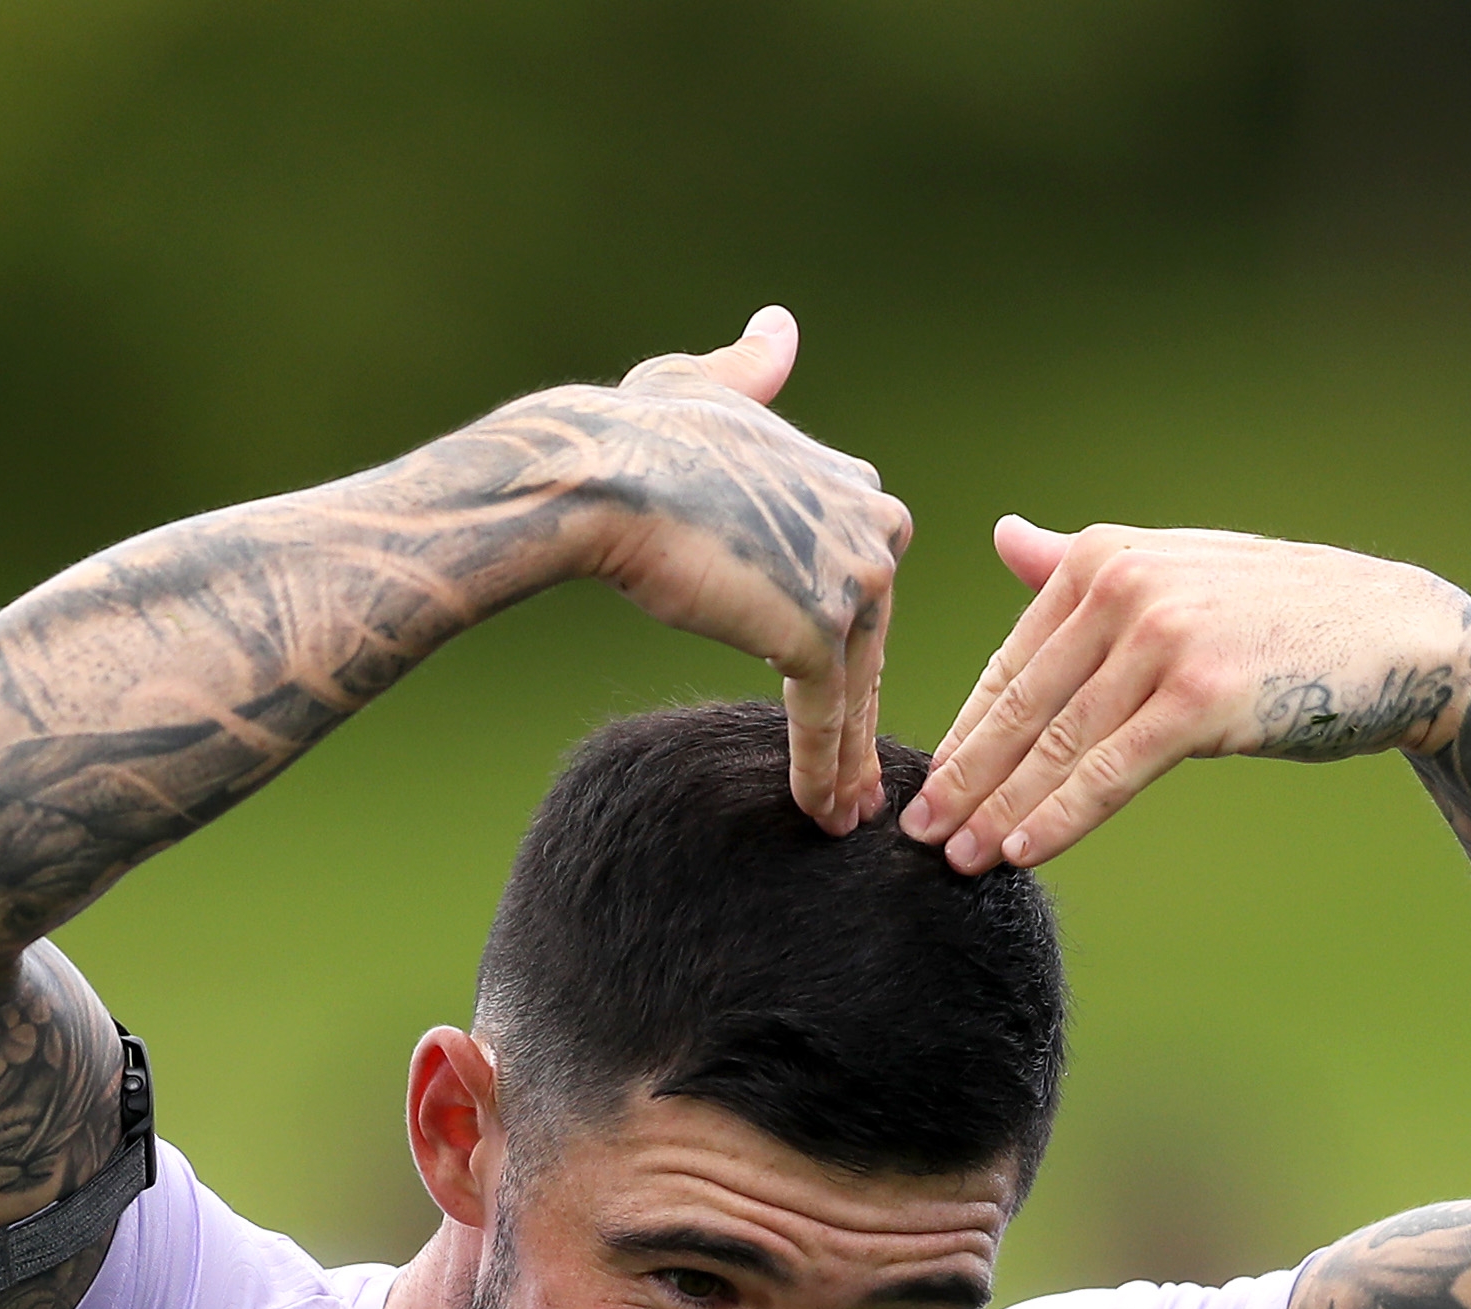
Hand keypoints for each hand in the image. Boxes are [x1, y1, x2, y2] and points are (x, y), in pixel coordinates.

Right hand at [560, 308, 910, 831]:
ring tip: (845, 815)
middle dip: (862, 709)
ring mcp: (851, 580)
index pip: (861, 578)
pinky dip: (823, 770)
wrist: (599, 476)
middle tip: (858, 777)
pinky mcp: (819, 634)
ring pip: (856, 686)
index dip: (844, 638)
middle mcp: (872, 523)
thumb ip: (751, 374)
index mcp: (855, 480)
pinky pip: (828, 717)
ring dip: (848, 756)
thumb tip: (779, 331)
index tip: (835, 686)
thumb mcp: (704, 386)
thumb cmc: (634, 433)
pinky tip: (820, 814)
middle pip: (870, 639)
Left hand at [904, 519, 1470, 871]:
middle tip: (917, 832)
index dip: (968, 731)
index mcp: (1104, 557)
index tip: (930, 782)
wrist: (1402, 637)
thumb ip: (1082, 563)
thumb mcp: (1176, 569)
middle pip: (1022, 705)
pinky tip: (1022, 852)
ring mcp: (1162, 640)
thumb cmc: (1286, 612)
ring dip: (999, 810)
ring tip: (958, 858)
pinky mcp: (1201, 698)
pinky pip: (1109, 771)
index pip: (1014, 661)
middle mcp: (1124, 586)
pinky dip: (1060, 816)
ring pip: (1057, 744)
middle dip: (965, 777)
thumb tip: (1005, 537)